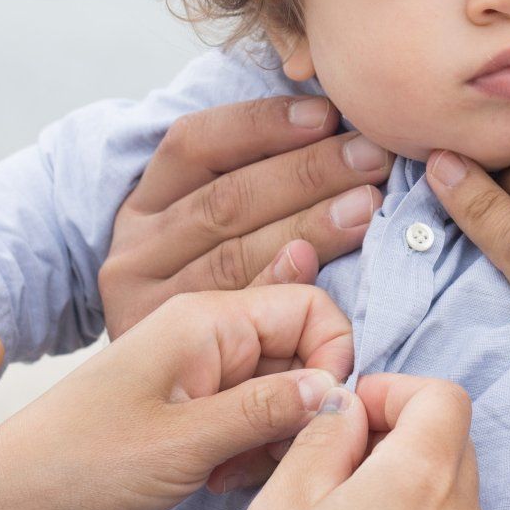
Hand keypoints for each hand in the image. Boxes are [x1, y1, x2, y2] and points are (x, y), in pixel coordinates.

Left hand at [0, 284, 353, 509]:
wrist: (11, 504)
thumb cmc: (82, 463)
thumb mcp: (187, 442)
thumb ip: (270, 409)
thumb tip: (338, 389)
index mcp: (207, 320)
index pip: (309, 306)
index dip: (332, 356)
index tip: (321, 411)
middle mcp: (208, 336)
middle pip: (300, 351)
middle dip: (301, 407)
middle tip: (268, 455)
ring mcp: (199, 374)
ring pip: (280, 391)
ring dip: (273, 436)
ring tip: (231, 471)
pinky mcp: (191, 410)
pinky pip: (250, 419)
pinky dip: (249, 450)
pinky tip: (217, 477)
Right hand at [100, 94, 394, 336]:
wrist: (146, 395)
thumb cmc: (204, 280)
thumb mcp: (202, 223)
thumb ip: (250, 176)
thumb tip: (330, 119)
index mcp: (144, 204)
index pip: (195, 144)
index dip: (262, 124)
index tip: (325, 115)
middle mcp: (136, 254)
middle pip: (227, 201)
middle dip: (308, 173)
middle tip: (372, 157)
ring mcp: (146, 309)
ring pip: (234, 256)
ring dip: (308, 227)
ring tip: (366, 206)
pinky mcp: (174, 357)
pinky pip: (234, 317)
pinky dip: (277, 291)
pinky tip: (319, 274)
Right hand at [226, 374, 486, 509]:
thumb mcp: (286, 502)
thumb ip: (325, 435)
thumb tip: (347, 408)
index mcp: (422, 481)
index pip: (445, 397)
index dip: (396, 391)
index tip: (353, 412)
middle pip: (453, 441)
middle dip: (401, 433)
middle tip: (341, 460)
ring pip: (452, 490)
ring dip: (408, 481)